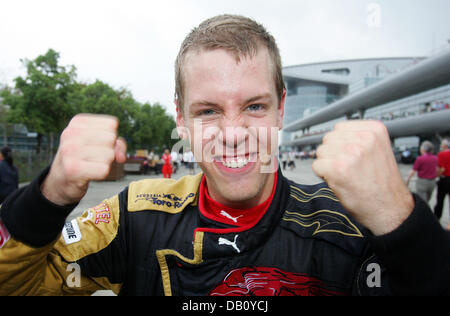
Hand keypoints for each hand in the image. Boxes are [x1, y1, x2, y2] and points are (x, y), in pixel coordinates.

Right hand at [41, 114, 126, 205]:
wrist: (60, 182)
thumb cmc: (83, 159)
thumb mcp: (98, 144)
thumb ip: (117, 144)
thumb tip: (121, 157)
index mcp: (77, 122)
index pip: (111, 124)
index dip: (111, 137)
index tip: (97, 145)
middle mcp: (71, 133)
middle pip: (111, 138)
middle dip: (109, 150)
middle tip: (93, 157)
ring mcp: (70, 151)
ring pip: (109, 154)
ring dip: (105, 163)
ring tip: (90, 165)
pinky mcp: (73, 169)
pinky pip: (104, 170)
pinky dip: (101, 174)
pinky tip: (89, 174)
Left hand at [312, 120, 413, 235]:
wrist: (390, 209)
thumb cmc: (382, 184)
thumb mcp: (378, 150)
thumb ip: (358, 139)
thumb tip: (334, 136)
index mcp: (375, 130)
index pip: (340, 128)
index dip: (340, 144)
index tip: (350, 156)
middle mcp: (364, 138)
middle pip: (329, 138)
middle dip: (333, 153)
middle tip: (347, 168)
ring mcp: (350, 153)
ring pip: (321, 152)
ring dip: (327, 164)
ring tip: (345, 175)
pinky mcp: (337, 169)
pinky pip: (316, 166)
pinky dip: (323, 175)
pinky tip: (338, 181)